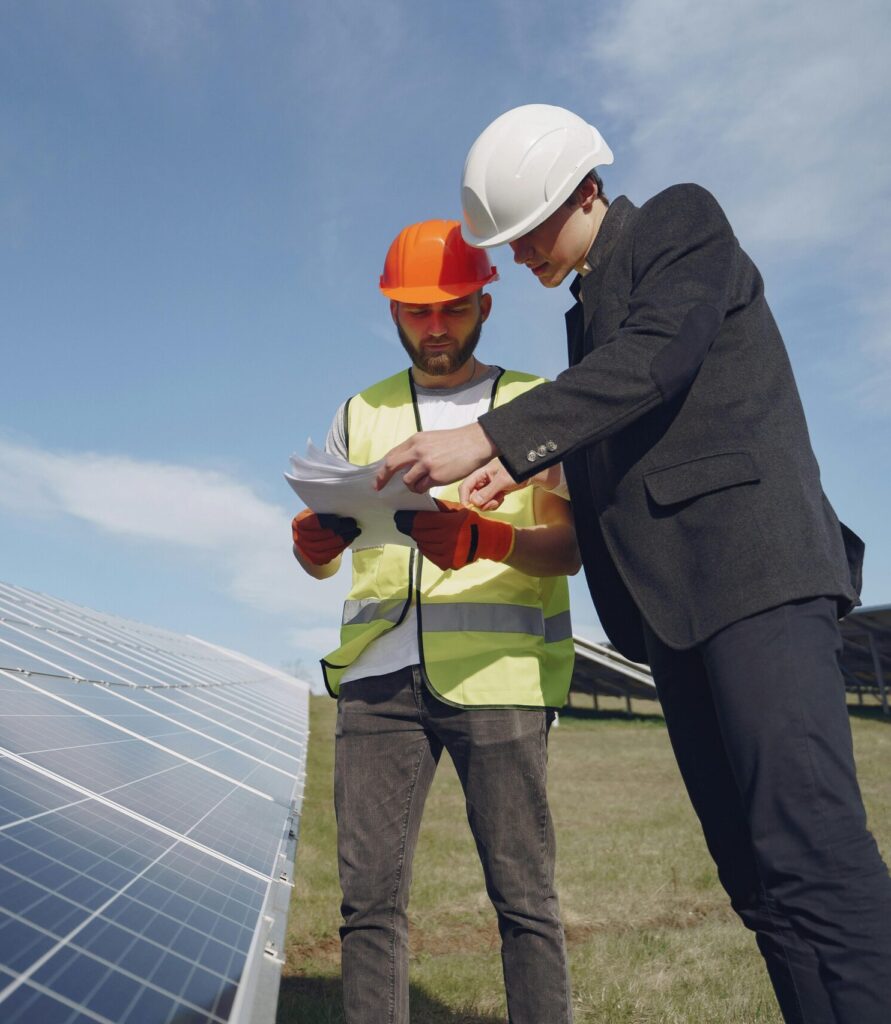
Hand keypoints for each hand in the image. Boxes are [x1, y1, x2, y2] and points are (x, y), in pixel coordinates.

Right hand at [292, 509, 359, 565]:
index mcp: (298, 522)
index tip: (338, 520)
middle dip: (340, 529)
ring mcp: (306, 550)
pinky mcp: (315, 559)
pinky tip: (349, 539)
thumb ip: (325, 510)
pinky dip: (341, 547)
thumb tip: (344, 508)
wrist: (311, 537)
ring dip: (344, 539)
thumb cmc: (318, 520)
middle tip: (353, 523)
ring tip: (355, 531)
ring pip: (327, 546)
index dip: (325, 522)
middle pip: (322, 535)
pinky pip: (330, 554)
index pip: (311, 522)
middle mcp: (299, 537)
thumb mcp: (317, 512)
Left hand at [374, 422, 497, 492]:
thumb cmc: (455, 442)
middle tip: (378, 487)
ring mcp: (426, 463)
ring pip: (407, 481)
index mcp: (415, 440)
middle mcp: (418, 450)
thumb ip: (416, 449)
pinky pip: (421, 487)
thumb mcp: (431, 439)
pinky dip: (423, 488)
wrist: (475, 443)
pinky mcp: (436, 475)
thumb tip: (404, 464)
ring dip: (411, 485)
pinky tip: (431, 484)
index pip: (392, 454)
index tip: (378, 477)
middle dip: (382, 478)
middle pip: (391, 466)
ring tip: (421, 483)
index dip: (383, 467)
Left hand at [394, 500, 513, 570]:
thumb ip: (437, 508)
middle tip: (403, 524)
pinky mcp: (447, 562)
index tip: (399, 517)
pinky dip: (425, 548)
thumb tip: (417, 506)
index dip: (407, 518)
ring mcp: (448, 553)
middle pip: (419, 533)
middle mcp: (448, 539)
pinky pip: (429, 554)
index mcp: (451, 523)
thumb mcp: (456, 509)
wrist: (486, 540)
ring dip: (418, 538)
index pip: (422, 521)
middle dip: (410, 528)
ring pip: (423, 544)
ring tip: (417, 533)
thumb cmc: (469, 522)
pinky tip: (427, 542)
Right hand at [458, 458, 526, 509]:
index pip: (465, 487)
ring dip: (489, 504)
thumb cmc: (516, 471)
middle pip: (472, 497)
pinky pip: (488, 503)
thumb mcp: (502, 480)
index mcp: (480, 474)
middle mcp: (481, 481)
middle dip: (481, 503)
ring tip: (499, 498)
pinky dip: (494, 504)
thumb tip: (474, 502)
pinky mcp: (494, 493)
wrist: (529, 472)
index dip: (464, 498)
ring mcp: (487, 488)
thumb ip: (488, 491)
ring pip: (480, 502)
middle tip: (492, 502)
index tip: (469, 508)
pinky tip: (502, 498)